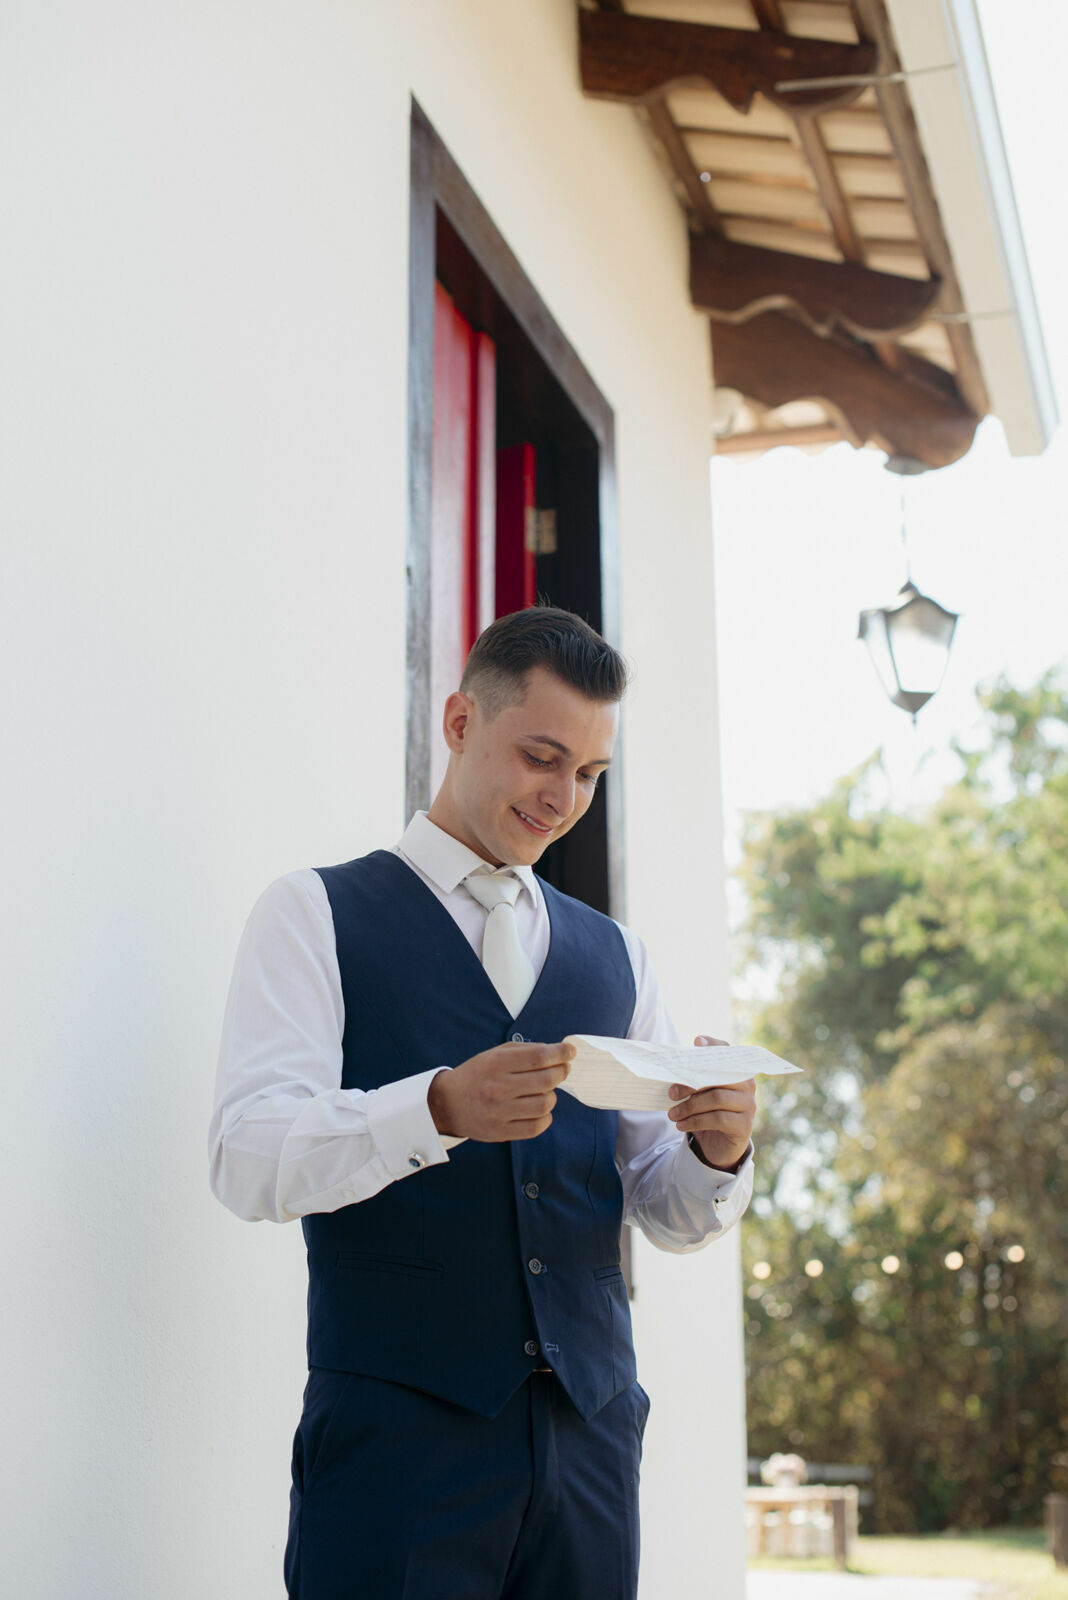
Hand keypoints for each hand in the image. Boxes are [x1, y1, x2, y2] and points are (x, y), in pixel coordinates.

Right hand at [428, 1041, 574, 1142]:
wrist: (447, 1104)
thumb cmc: (477, 1075)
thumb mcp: (494, 1054)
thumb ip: (525, 1051)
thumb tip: (558, 1051)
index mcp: (496, 1064)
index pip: (538, 1057)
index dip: (560, 1053)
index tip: (570, 1051)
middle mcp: (498, 1087)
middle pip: (546, 1080)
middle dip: (561, 1072)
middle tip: (562, 1069)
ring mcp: (499, 1112)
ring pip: (545, 1104)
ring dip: (552, 1096)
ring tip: (545, 1091)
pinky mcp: (501, 1132)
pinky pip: (537, 1126)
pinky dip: (545, 1117)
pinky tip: (539, 1109)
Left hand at [668, 1034, 755, 1171]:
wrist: (718, 1144)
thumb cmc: (706, 1112)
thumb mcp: (699, 1093)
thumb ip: (693, 1078)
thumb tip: (672, 1068)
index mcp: (736, 1071)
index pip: (727, 1052)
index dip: (713, 1045)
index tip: (696, 1042)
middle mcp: (747, 1085)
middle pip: (718, 1077)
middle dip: (691, 1084)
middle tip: (671, 1093)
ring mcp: (748, 1105)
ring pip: (716, 1099)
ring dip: (689, 1107)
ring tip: (672, 1114)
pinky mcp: (744, 1126)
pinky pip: (718, 1119)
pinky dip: (695, 1122)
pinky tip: (681, 1125)